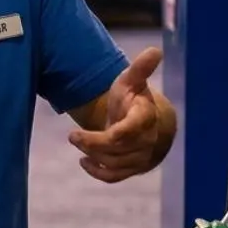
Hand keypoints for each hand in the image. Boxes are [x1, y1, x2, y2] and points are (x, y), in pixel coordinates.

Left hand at [69, 47, 163, 182]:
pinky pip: (114, 177)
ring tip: (76, 140)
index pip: (135, 128)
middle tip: (72, 135)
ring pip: (114, 163)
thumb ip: (140, 69)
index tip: (104, 130)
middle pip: (118, 148)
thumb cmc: (132, 99)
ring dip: (91, 154)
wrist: (141, 123)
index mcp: (146, 117)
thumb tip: (154, 50)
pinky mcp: (133, 169)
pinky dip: (98, 172)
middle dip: (92, 143)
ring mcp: (141, 157)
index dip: (119, 132)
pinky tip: (84, 161)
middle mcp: (147, 140)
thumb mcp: (132, 82)